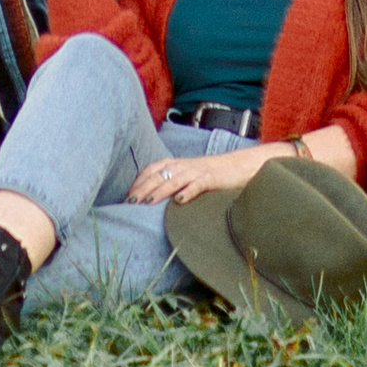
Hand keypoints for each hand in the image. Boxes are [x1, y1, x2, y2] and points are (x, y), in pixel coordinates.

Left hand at [126, 142, 271, 206]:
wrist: (238, 167)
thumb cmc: (210, 175)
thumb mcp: (188, 176)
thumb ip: (172, 183)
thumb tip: (152, 199)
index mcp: (176, 164)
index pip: (152, 169)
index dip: (139, 181)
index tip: (127, 196)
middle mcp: (184, 165)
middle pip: (159, 174)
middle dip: (143, 188)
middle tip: (130, 202)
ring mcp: (197, 171)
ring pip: (175, 179)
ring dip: (160, 190)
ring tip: (148, 202)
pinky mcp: (211, 179)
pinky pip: (198, 184)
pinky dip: (188, 192)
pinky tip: (180, 202)